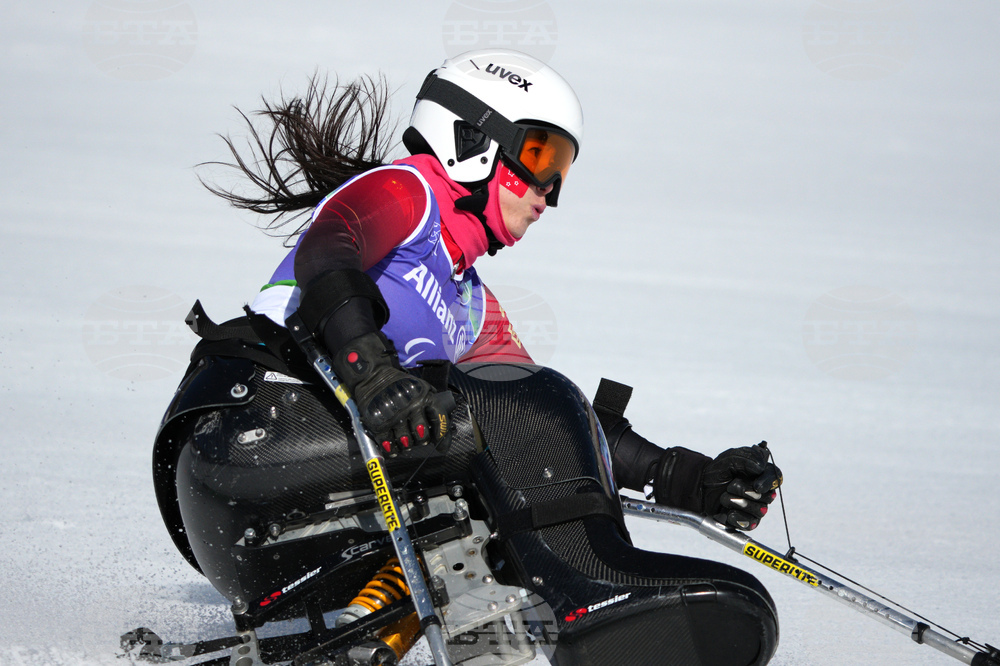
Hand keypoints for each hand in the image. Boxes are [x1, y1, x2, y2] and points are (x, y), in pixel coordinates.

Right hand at [332, 331, 454, 454]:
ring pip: (406, 442)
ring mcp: (395, 416)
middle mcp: (411, 407)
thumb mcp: (419, 385)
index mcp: (424, 398)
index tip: (442, 445)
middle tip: (420, 440)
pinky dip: (391, 450)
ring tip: (406, 444)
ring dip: (408, 446)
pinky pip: (387, 443)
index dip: (443, 435)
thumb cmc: (398, 383)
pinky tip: (393, 449)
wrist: (371, 375)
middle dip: (422, 440)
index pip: (439, 419)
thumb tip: (440, 422)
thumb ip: (429, 401)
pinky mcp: (379, 423)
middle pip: (422, 434)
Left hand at [701, 443, 781, 529]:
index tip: (757, 485)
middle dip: (745, 490)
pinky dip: (736, 517)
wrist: (700, 486)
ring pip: (759, 511)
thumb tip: (761, 467)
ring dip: (737, 502)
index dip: (768, 483)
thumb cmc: (718, 471)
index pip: (776, 478)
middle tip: (730, 485)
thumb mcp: (730, 458)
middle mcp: (761, 492)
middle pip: (767, 497)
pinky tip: (727, 511)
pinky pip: (750, 524)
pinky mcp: (746, 521)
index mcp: (761, 475)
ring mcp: (755, 508)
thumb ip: (747, 458)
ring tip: (724, 497)